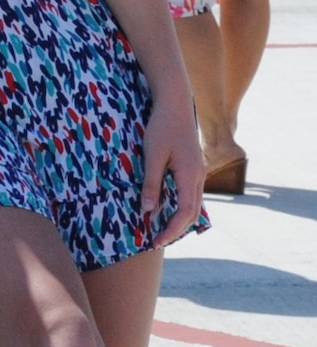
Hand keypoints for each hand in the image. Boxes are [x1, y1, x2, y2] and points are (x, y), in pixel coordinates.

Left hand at [145, 93, 204, 246]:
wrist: (175, 104)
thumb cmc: (161, 127)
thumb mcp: (152, 156)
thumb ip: (151, 184)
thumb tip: (149, 211)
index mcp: (190, 175)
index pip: (184, 213)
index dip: (170, 230)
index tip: (155, 241)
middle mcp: (198, 176)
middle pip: (192, 213)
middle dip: (176, 230)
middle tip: (156, 242)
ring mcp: (198, 172)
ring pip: (193, 205)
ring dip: (179, 221)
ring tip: (160, 232)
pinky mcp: (193, 168)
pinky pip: (190, 195)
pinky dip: (180, 208)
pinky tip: (166, 212)